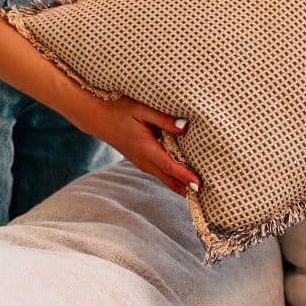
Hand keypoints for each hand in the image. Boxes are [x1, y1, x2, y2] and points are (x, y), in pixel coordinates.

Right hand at [70, 93, 200, 196]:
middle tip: (208, 196)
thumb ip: (164, 119)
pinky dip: (174, 179)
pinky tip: (185, 180)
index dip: (185, 177)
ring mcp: (141, 163)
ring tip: (201, 193)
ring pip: (165, 179)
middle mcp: (144, 160)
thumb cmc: (119, 110)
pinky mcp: (141, 161)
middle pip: (170, 180)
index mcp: (145, 148)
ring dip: (181, 186)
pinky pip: (160, 174)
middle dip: (187, 189)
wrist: (97, 117)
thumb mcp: (142, 109)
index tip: (200, 186)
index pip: (170, 166)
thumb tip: (185, 127)